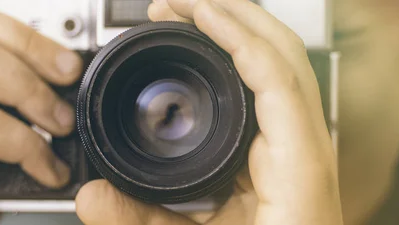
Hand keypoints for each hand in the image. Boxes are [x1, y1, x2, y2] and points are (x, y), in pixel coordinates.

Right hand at [75, 0, 342, 223]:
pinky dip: (237, 59)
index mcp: (298, 173)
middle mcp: (306, 151)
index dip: (235, 35)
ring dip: (235, 29)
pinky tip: (206, 56)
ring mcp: (298, 146)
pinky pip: (268, 86)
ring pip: (280, 64)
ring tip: (186, 16)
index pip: (277, 79)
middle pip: (285, 54)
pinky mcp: (283, 151)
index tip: (191, 11)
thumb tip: (92, 195)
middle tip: (176, 2)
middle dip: (232, 13)